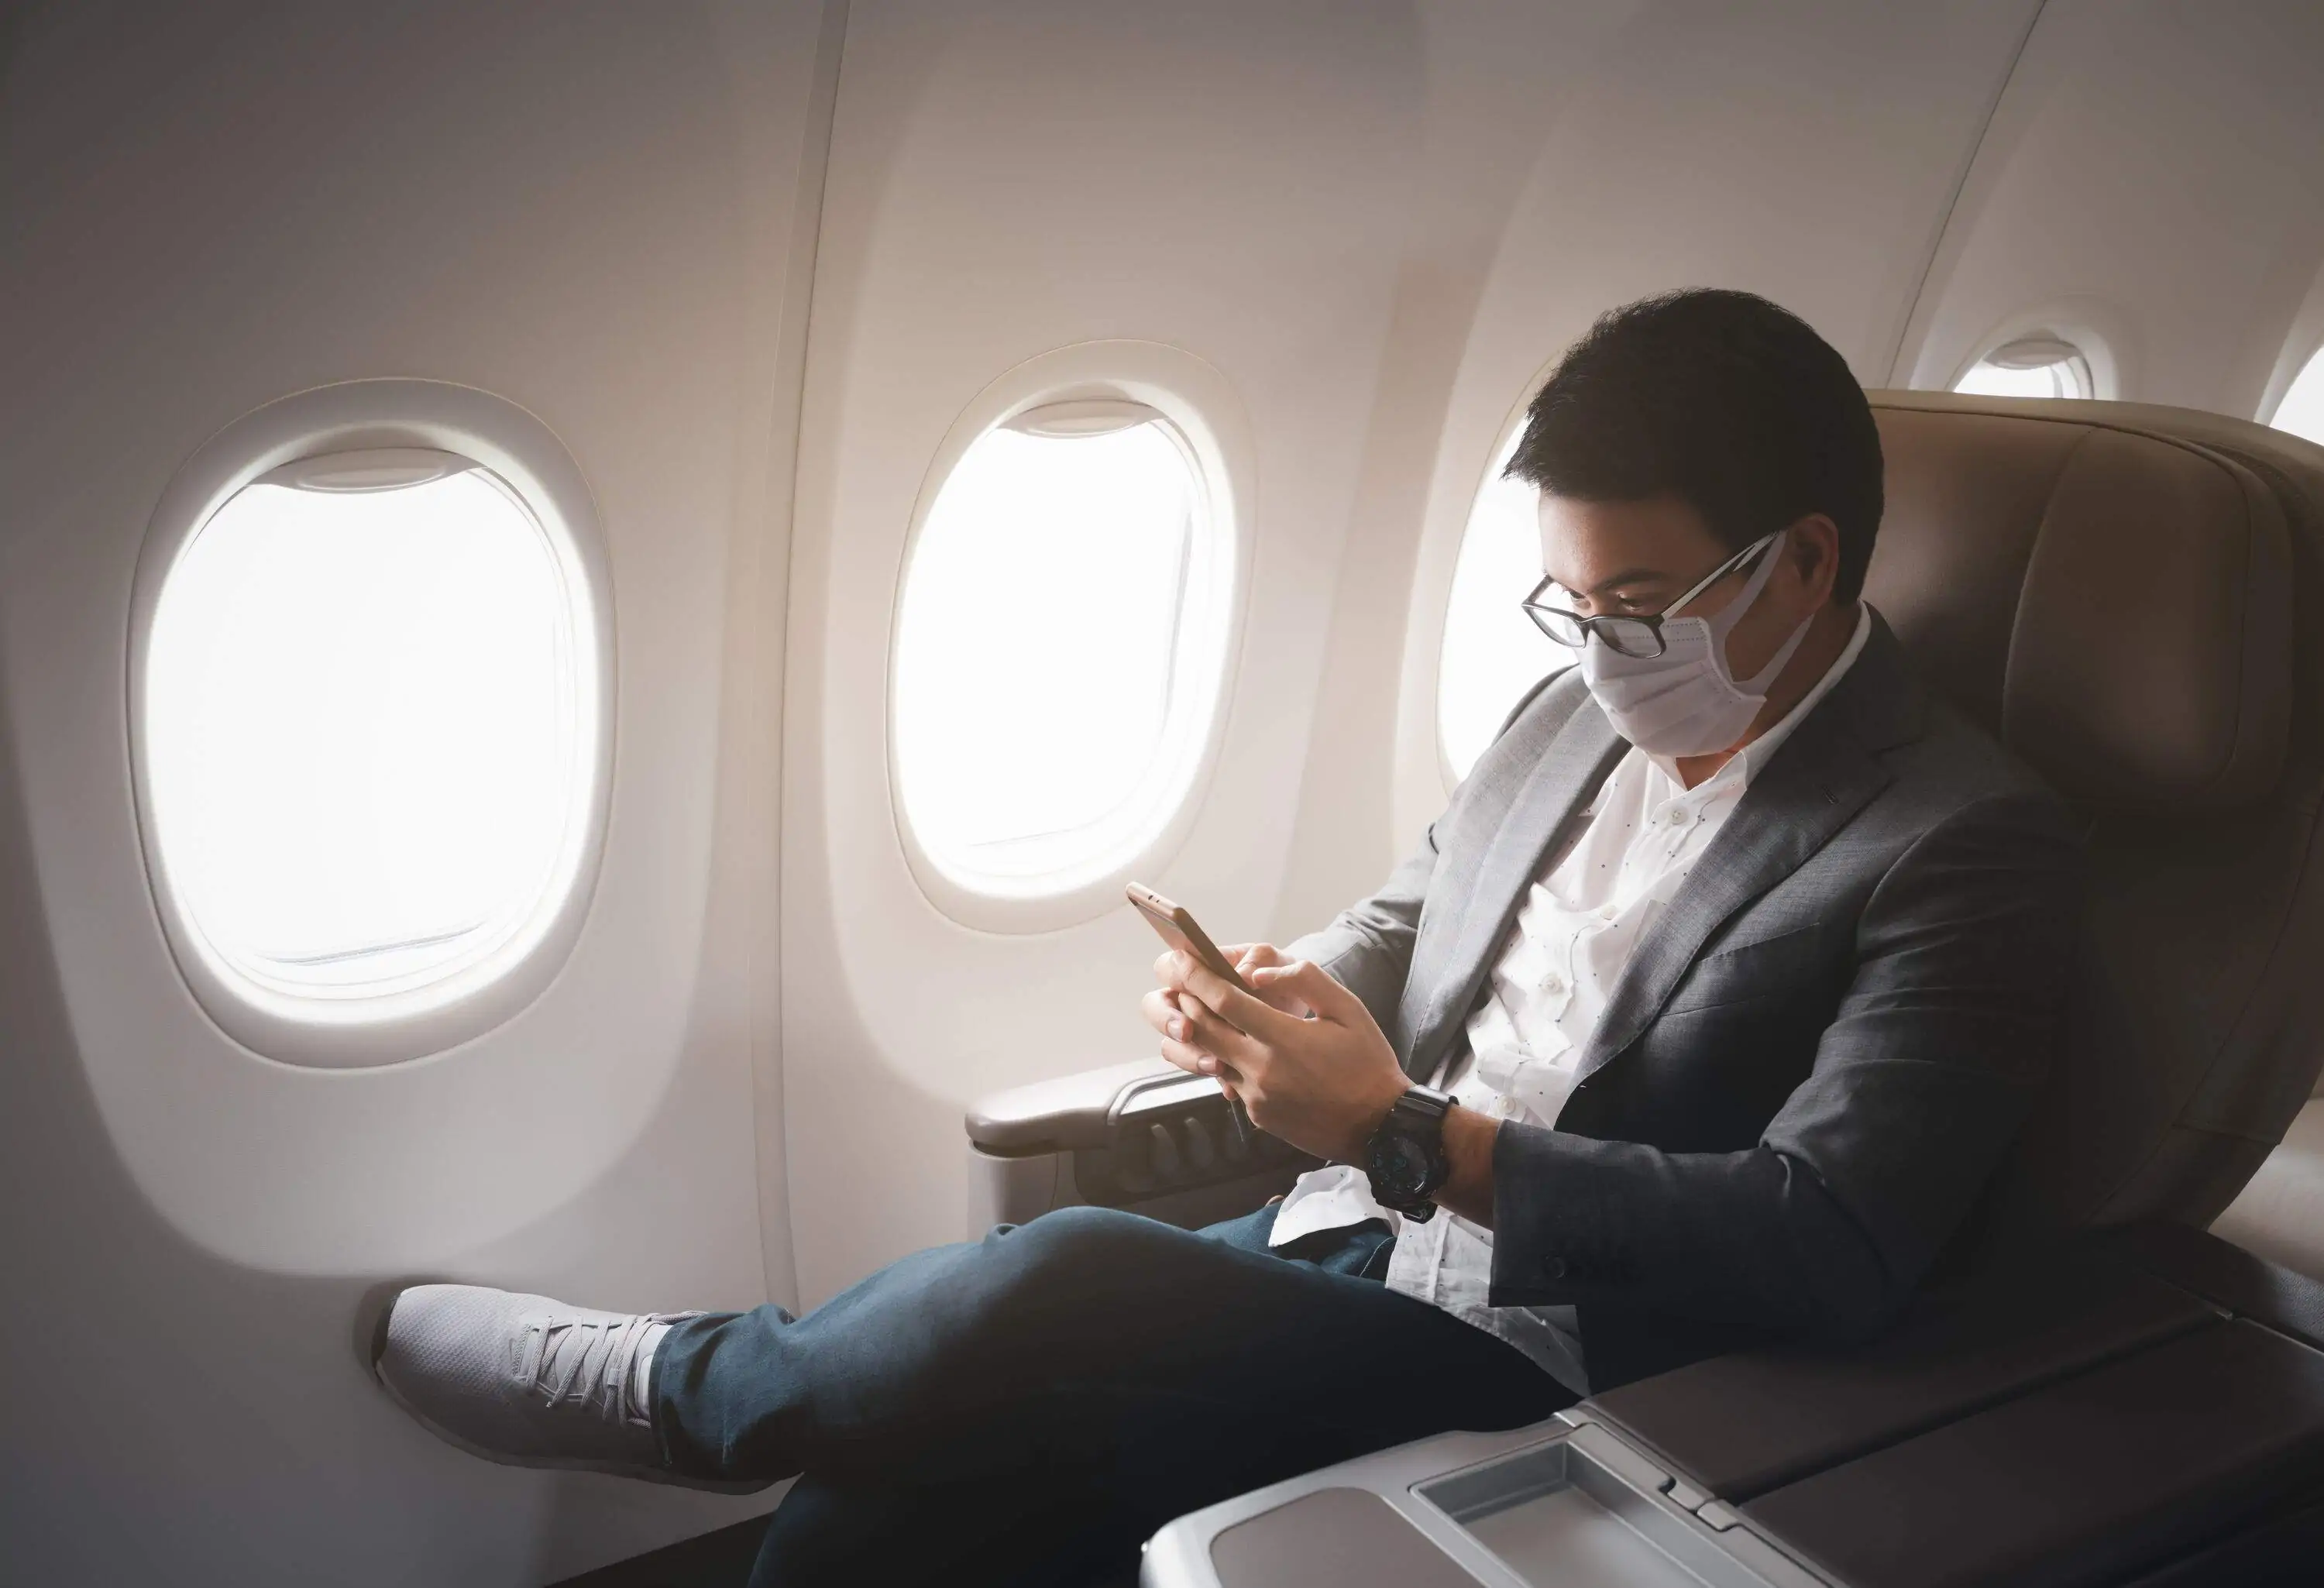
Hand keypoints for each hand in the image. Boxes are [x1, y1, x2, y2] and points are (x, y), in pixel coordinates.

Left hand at [1139, 947, 1408, 1162]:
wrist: (1379, 1126)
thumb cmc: (1368, 1062)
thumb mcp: (1347, 1009)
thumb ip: (1305, 980)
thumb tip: (1256, 972)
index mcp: (1283, 1040)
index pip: (1224, 1002)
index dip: (1198, 977)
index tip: (1183, 959)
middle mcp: (1261, 1070)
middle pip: (1204, 1030)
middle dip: (1187, 1001)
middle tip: (1181, 981)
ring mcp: (1256, 1097)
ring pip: (1209, 1059)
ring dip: (1200, 1033)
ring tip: (1198, 1011)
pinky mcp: (1257, 1116)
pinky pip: (1230, 1082)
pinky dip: (1225, 1061)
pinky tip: (1236, 1047)